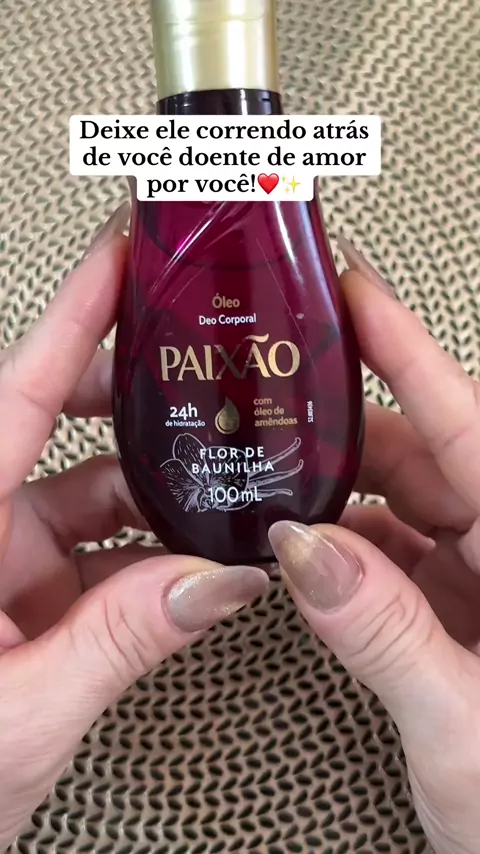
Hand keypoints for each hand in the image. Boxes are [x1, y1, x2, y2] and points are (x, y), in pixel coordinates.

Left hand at [0, 203, 267, 850]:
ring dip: (158, 487)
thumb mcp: (20, 716)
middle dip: (134, 394)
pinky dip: (148, 550)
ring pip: (90, 491)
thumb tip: (219, 582)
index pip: (18, 392)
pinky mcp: (21, 591)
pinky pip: (95, 550)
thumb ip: (121, 642)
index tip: (120, 253)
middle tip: (201, 362)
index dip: (72, 314)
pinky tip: (196, 556)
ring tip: (225, 473)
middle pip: (56, 422)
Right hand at [269, 239, 479, 853]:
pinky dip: (343, 544)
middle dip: (341, 428)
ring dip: (334, 492)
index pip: (462, 421)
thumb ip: (385, 636)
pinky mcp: (454, 604)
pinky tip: (303, 544)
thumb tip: (306, 551)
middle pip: (419, 455)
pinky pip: (392, 549)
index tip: (354, 288)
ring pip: (399, 501)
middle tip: (275, 394)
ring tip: (272, 473)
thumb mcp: (468, 729)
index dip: (405, 347)